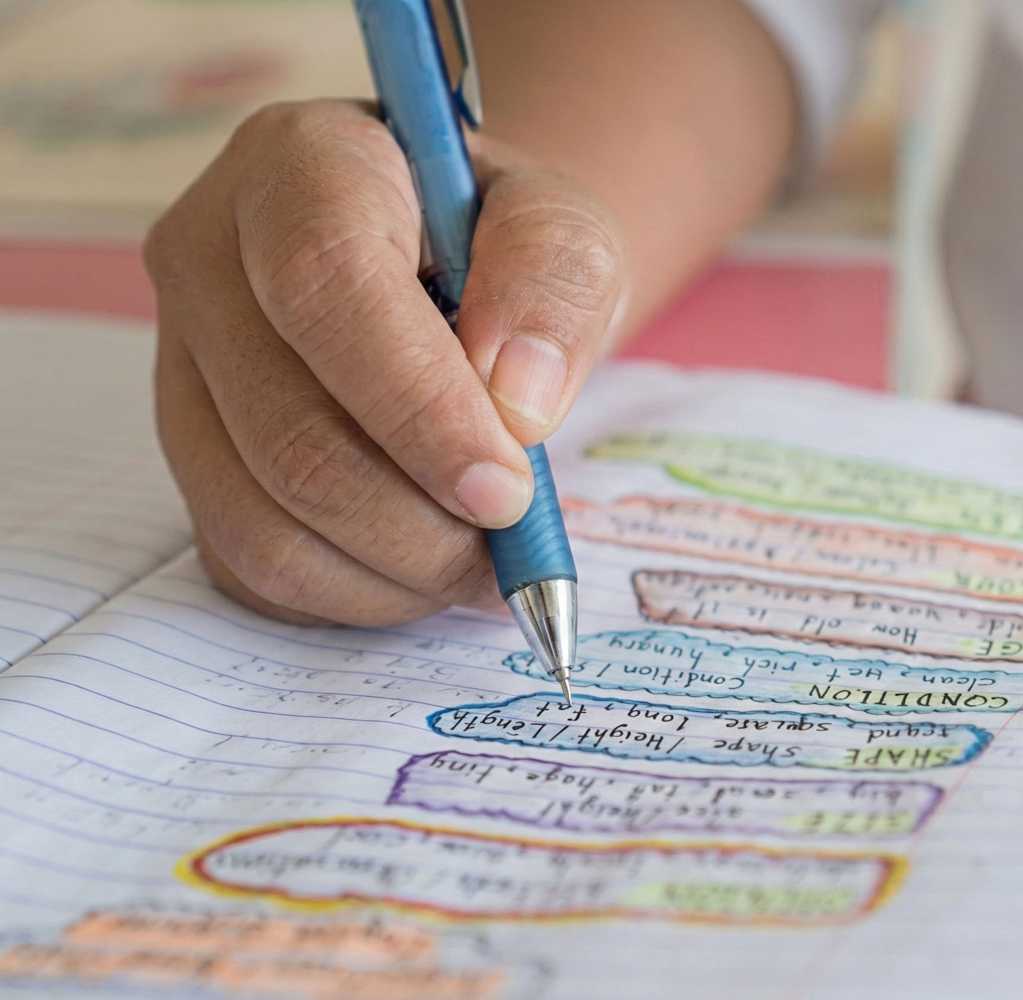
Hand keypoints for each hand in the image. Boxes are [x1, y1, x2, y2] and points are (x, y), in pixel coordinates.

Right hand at [146, 99, 624, 625]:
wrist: (452, 264)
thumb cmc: (505, 244)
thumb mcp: (567, 228)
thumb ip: (556, 287)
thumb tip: (515, 406)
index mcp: (300, 167)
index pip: (326, 288)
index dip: (419, 408)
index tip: (508, 489)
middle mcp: (207, 258)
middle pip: (288, 433)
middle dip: (421, 522)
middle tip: (517, 543)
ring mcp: (181, 365)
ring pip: (259, 519)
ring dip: (393, 571)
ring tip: (482, 563)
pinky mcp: (190, 453)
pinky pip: (249, 565)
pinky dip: (351, 594)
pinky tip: (423, 567)